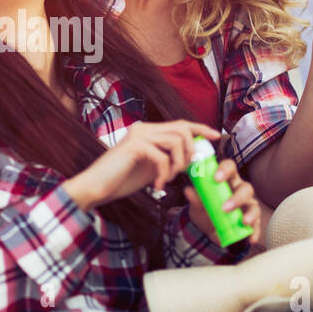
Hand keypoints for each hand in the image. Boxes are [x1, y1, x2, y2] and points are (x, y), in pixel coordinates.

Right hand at [64, 120, 220, 209]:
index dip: (201, 128)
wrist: (95, 187)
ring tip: (169, 180)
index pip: (180, 124)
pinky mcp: (135, 146)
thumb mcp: (150, 169)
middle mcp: (143, 128)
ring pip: (176, 141)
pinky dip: (164, 175)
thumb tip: (189, 161)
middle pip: (182, 129)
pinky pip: (162, 158)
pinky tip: (157, 187)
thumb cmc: (120, 180)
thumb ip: (167, 161)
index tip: (216, 137)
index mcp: (147, 131)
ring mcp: (139, 135)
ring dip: (178, 164)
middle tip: (186, 170)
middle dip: (191, 150)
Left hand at [183, 156, 264, 245]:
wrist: (209, 228)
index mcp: (227, 179)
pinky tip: (251, 239)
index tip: (216, 178)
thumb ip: (194, 198)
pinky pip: (256, 225)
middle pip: (245, 188)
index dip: (224, 170)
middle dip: (237, 198)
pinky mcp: (252, 219)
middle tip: (225, 208)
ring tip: (244, 222)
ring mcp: (248, 204)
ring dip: (250, 214)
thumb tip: (188, 190)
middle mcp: (240, 189)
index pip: (229, 167)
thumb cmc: (206, 208)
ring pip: (254, 205)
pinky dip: (255, 232)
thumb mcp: (198, 205)